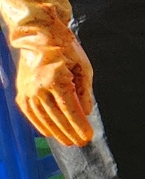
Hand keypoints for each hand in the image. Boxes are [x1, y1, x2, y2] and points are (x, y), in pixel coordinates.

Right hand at [10, 14, 92, 146]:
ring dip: (56, 132)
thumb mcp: (83, 67)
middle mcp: (38, 86)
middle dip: (70, 132)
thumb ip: (85, 91)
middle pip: (56, 116)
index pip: (70, 109)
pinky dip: (40, 124)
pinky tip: (49, 133)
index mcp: (56, 79)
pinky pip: (31, 113)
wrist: (39, 35)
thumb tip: (86, 113)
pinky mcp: (21, 91)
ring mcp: (27, 90)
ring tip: (68, 142)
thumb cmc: (66, 49)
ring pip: (43, 117)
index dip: (79, 125)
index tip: (88, 136)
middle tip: (81, 142)